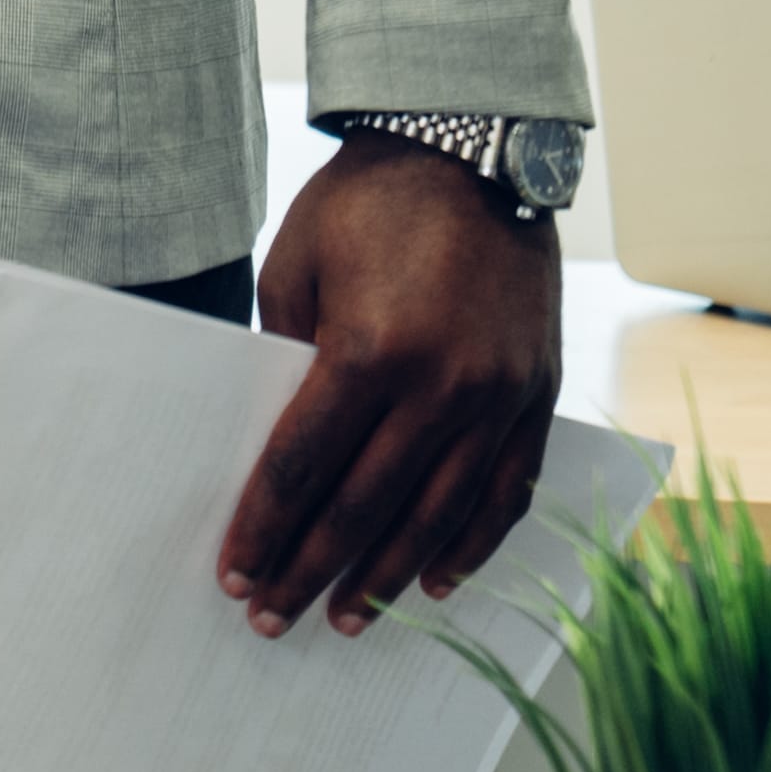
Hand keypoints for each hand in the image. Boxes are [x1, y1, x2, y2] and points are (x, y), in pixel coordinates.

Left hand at [223, 141, 567, 636]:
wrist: (473, 151)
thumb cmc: (367, 203)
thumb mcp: (297, 266)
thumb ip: (287, 357)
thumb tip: (278, 444)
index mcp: (369, 349)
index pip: (305, 465)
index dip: (266, 526)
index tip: (234, 573)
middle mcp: (441, 384)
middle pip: (364, 506)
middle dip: (311, 568)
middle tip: (271, 617)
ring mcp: (498, 394)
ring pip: (438, 515)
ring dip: (387, 578)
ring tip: (347, 620)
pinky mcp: (536, 393)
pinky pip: (507, 491)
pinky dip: (471, 544)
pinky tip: (435, 582)